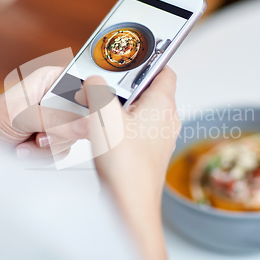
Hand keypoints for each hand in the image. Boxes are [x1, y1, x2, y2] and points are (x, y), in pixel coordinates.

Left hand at [0, 67, 87, 159]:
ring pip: (76, 136)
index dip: (93, 99)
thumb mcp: (21, 115)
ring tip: (26, 141)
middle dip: (62, 130)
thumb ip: (55, 120)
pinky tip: (25, 149)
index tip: (88, 115)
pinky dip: (44, 155)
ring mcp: (58, 122)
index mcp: (52, 79)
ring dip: (48, 145)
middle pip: (85, 114)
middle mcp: (58, 99)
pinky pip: (65, 151)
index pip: (86, 84)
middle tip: (40, 134)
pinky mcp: (54, 141)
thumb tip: (86, 125)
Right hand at [82, 67, 179, 259]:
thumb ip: (98, 91)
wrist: (130, 204)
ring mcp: (159, 139)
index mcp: (163, 105)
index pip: (164, 70)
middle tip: (104, 83)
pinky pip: (135, 130)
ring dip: (119, 107)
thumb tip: (93, 80)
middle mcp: (166, 120)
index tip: (131, 55)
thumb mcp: (104, 116)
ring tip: (98, 108)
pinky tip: (102, 133)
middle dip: (124, 86)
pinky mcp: (148, 154)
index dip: (149, 60)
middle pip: (148, 90)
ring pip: (139, 111)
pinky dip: (119, 126)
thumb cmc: (126, 166)